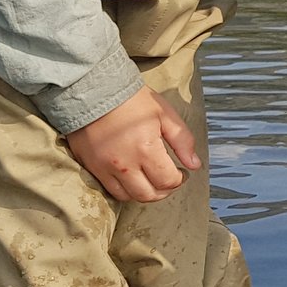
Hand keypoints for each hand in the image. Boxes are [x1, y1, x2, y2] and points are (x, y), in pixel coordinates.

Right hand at [66, 86, 200, 202]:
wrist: (93, 90)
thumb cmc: (132, 100)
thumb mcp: (164, 114)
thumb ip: (182, 141)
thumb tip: (194, 165)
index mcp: (145, 149)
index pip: (167, 181)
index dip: (179, 179)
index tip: (182, 172)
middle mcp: (125, 164)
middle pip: (148, 195)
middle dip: (164, 190)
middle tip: (169, 179)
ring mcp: (105, 168)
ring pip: (128, 197)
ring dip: (144, 192)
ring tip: (151, 180)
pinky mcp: (91, 167)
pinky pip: (109, 190)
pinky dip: (124, 190)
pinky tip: (132, 177)